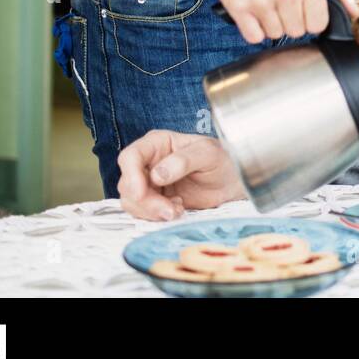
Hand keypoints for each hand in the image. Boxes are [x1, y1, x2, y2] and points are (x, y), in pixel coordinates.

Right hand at [117, 130, 245, 220]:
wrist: (231, 182)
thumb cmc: (221, 160)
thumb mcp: (208, 154)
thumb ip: (184, 160)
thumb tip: (158, 175)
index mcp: (157, 143)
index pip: (130, 157)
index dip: (131, 176)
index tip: (141, 193)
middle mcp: (148, 161)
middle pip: (128, 183)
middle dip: (145, 201)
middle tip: (170, 210)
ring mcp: (149, 182)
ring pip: (131, 201)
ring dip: (151, 211)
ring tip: (177, 209)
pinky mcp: (154, 200)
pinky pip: (142, 212)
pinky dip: (156, 216)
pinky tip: (177, 210)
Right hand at [216, 0, 358, 43]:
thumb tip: (355, 13)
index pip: (318, 25)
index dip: (311, 19)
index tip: (304, 8)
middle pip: (296, 32)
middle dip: (291, 21)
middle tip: (283, 3)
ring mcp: (261, 0)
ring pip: (275, 35)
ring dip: (272, 24)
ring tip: (269, 4)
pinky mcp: (240, 7)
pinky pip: (254, 37)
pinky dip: (254, 29)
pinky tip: (255, 11)